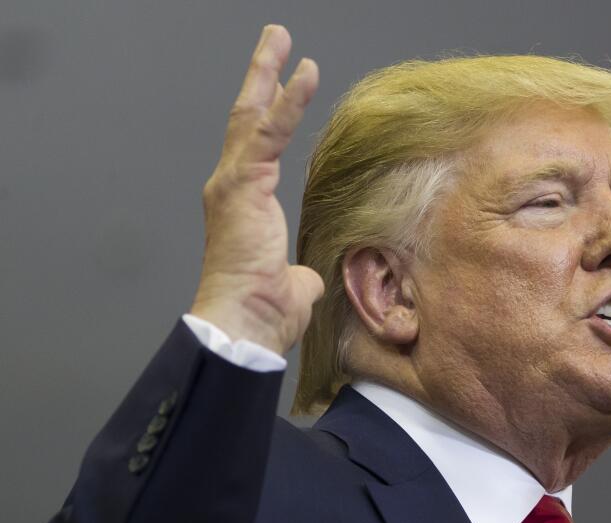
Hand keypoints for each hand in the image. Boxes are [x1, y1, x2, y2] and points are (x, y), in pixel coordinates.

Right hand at [190, 25, 323, 354]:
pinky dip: (287, 102)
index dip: (271, 112)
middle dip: (261, 76)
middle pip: (246, 119)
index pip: (258, 147)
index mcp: (242, 206)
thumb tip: (305, 279)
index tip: (285, 83)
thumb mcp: (292, 287)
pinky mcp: (242, 185)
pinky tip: (304, 73)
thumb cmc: (263, 313)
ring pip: (251, 115)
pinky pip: (268, 133)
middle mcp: (231, 187)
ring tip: (281, 37)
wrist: (244, 324)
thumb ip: (298, 274)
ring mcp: (233, 183)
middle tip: (275, 40)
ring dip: (267, 72)